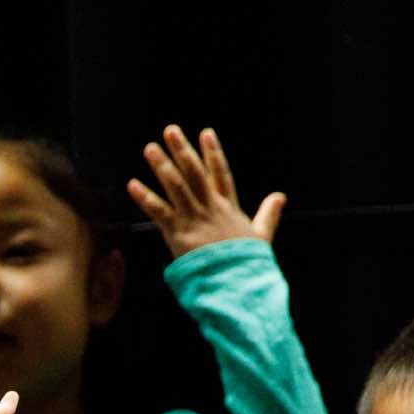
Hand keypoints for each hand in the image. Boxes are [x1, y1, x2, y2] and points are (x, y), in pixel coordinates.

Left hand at [128, 124, 282, 254]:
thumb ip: (268, 214)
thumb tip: (280, 196)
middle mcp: (210, 209)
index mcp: (228, 209)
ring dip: (162, 166)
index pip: (220, 174)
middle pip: (195, 173)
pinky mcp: (178, 234)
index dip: (213, 153)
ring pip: (176, 186)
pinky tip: (132, 185)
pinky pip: (159, 213)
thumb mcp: (261, 235)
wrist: (236, 284)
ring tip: (150, 148)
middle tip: (170, 130)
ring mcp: (194, 220)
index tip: (206, 133)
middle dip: (183, 150)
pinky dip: (145, 198)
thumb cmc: (247, 264)